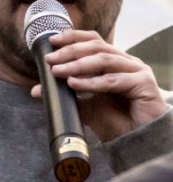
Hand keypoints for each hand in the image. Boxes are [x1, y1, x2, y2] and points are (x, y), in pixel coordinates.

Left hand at [32, 30, 167, 140]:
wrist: (138, 144)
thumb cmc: (117, 122)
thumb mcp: (86, 106)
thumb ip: (65, 95)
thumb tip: (36, 90)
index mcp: (114, 61)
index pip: (92, 40)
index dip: (72, 37)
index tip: (52, 41)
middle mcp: (126, 61)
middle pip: (96, 47)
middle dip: (70, 52)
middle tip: (50, 59)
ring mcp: (137, 70)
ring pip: (103, 60)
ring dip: (77, 65)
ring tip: (58, 71)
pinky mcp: (144, 83)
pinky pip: (113, 79)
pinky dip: (91, 81)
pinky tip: (75, 84)